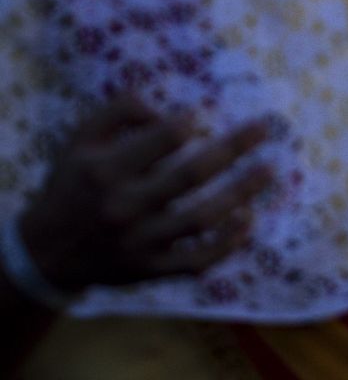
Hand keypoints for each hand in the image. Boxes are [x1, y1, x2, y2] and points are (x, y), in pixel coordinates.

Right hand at [17, 98, 273, 294]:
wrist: (46, 253)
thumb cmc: (74, 185)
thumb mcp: (81, 140)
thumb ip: (119, 111)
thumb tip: (166, 110)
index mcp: (106, 170)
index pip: (164, 139)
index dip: (190, 123)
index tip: (204, 116)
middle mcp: (125, 206)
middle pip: (192, 174)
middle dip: (234, 148)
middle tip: (265, 128)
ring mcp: (140, 242)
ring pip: (202, 218)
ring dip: (242, 193)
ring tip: (268, 170)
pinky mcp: (151, 269)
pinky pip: (198, 261)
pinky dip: (228, 244)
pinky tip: (249, 220)